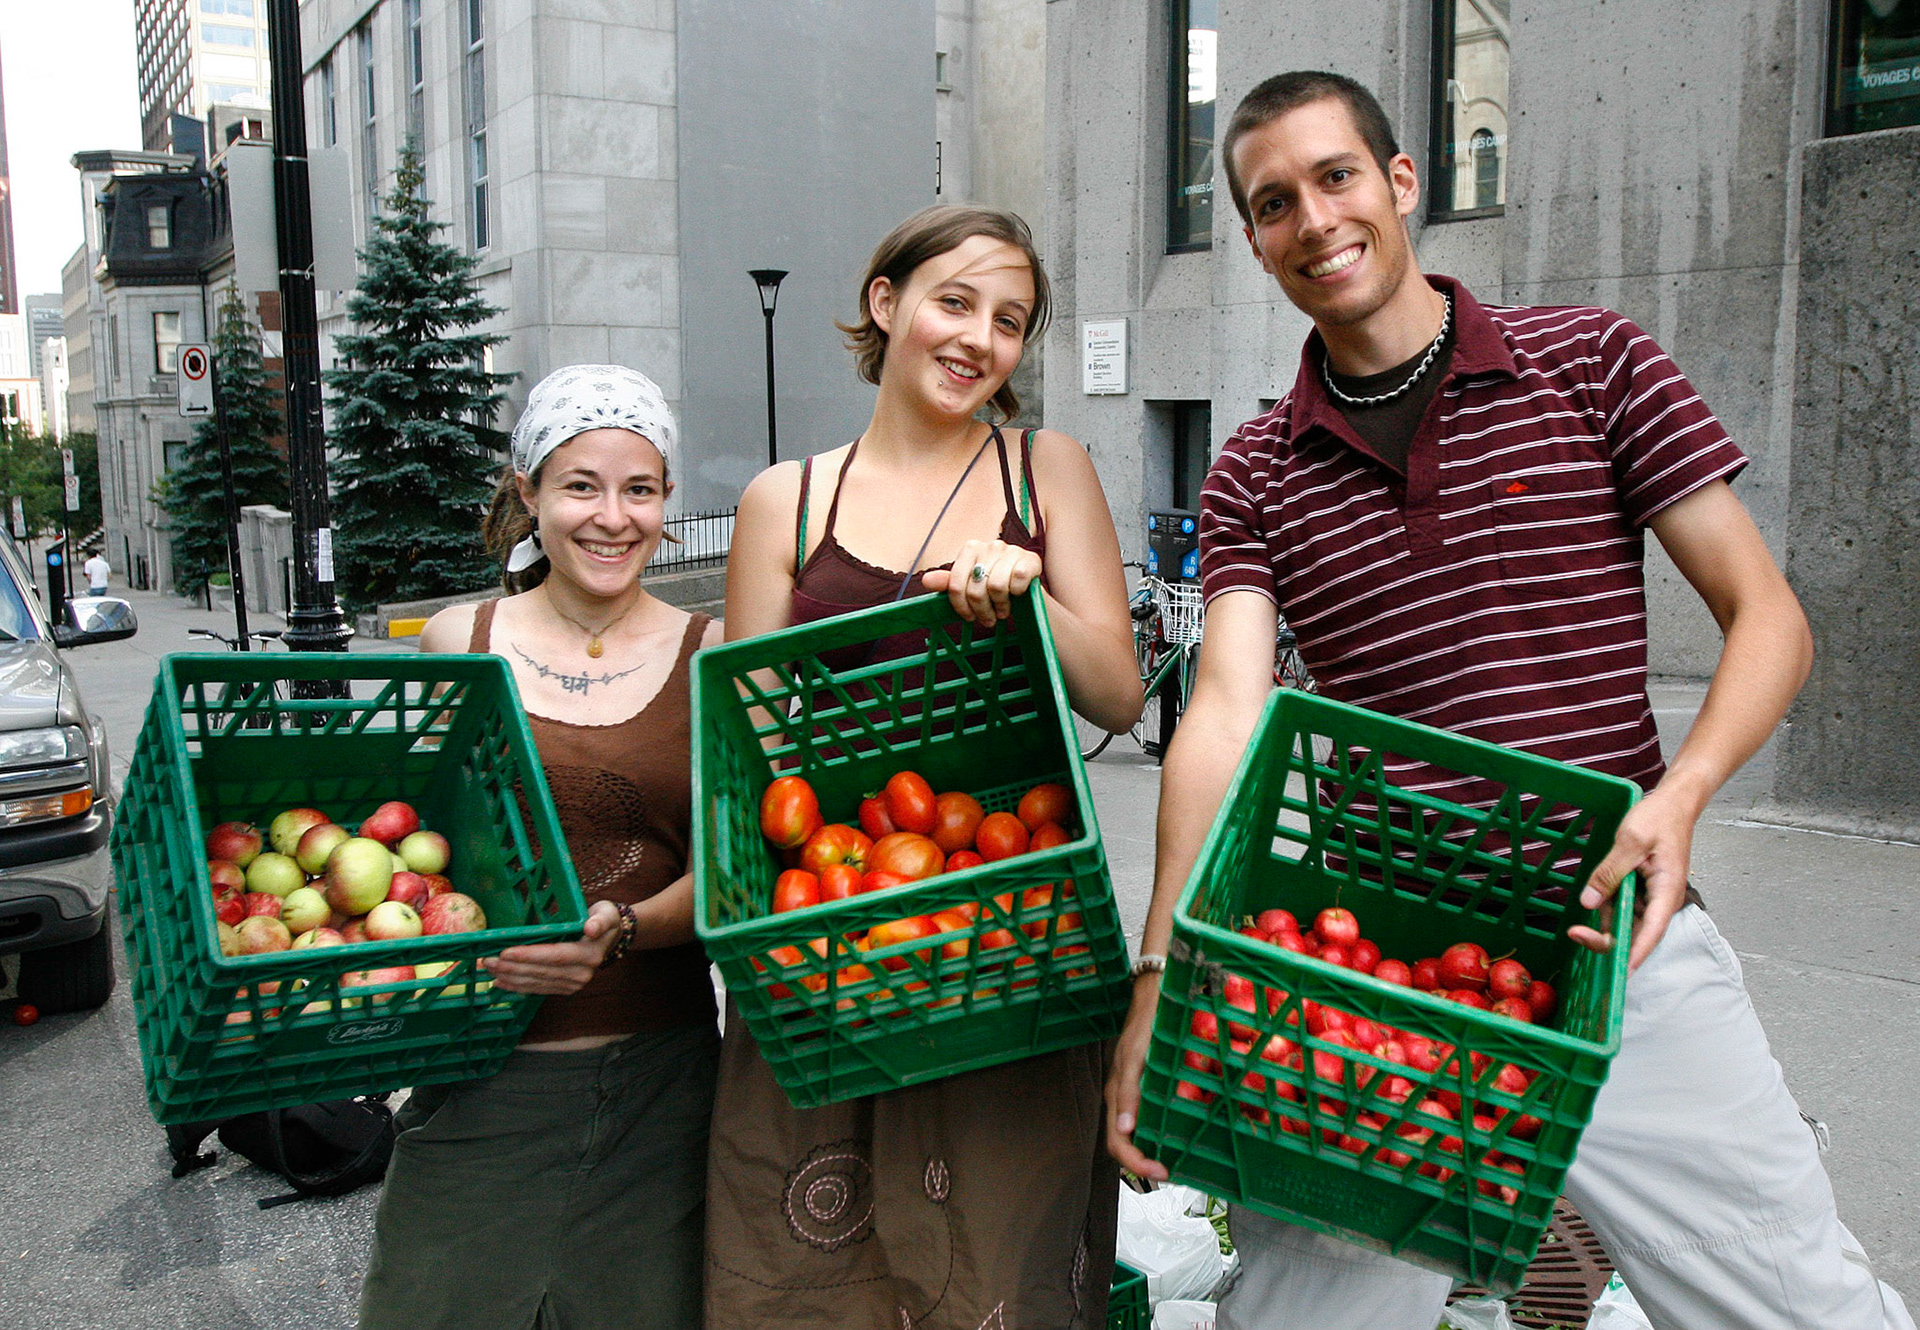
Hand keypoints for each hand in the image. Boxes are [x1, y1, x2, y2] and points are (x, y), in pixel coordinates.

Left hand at [481, 900, 619, 994]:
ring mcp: (573, 985)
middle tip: (487, 960)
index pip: (555, 956)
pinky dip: (517, 986)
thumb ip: (599, 921)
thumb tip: (591, 928)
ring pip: (536, 982)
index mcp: (589, 955)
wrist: (611, 939)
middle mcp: (581, 974)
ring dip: (510, 977)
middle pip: (541, 972)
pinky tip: (500, 982)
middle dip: (512, 967)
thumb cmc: (604, 921)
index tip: (505, 952)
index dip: (529, 955)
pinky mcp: (565, 989)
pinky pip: (538, 989)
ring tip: (488, 968)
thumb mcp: (606, 914)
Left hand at [920, 538, 1041, 627]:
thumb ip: (949, 582)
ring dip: (1000, 606)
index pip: (956, 584)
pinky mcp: (1030, 559)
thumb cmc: (995, 584)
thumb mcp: (970, 584)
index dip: (961, 606)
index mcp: (971, 548)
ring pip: (997, 588)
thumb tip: (926, 580)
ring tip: (1002, 611)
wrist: (1028, 584)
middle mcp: (990, 545)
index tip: (969, 618)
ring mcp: (1011, 550)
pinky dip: (1017, 594)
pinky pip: (1017, 582)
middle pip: (976, 589)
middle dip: (981, 610)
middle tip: (988, 620)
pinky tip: (1017, 596)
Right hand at [1105, 977, 1169, 1179]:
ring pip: (1136, 1133)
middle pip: (1126, 1144)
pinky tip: (1174, 1132)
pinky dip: (1158, 1131)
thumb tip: (1125, 1128)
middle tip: (1170, 1172)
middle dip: (1145, 1163)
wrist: (1153, 999)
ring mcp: (1132, 1095)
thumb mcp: (1135, 1058)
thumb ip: (1128, 1093)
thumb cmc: (1143, 1026)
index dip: (1137, 1162)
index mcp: (1116, 1096)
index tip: (1161, 1170)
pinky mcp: (1144, 1087)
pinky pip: (1147, 1116)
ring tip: (1172, 1159)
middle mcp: (1122, 1100)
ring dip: (1150, 1150)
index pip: (1119, 1142)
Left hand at [1569, 783, 1698, 970]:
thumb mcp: (1630, 841)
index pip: (1652, 931)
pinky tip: (1591, 901)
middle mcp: (1660, 899)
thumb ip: (1609, 872)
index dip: (1635, 953)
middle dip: (1608, 939)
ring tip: (1577, 926)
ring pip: (1625, 921)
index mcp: (1668, 891)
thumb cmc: (1659, 818)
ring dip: (1603, 923)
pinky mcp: (1640, 888)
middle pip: (1636, 932)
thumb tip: (1590, 902)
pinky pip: (1620, 905)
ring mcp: (1650, 895)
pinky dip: (1605, 905)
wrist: (1672, 802)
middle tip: (1576, 935)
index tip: (1619, 971)